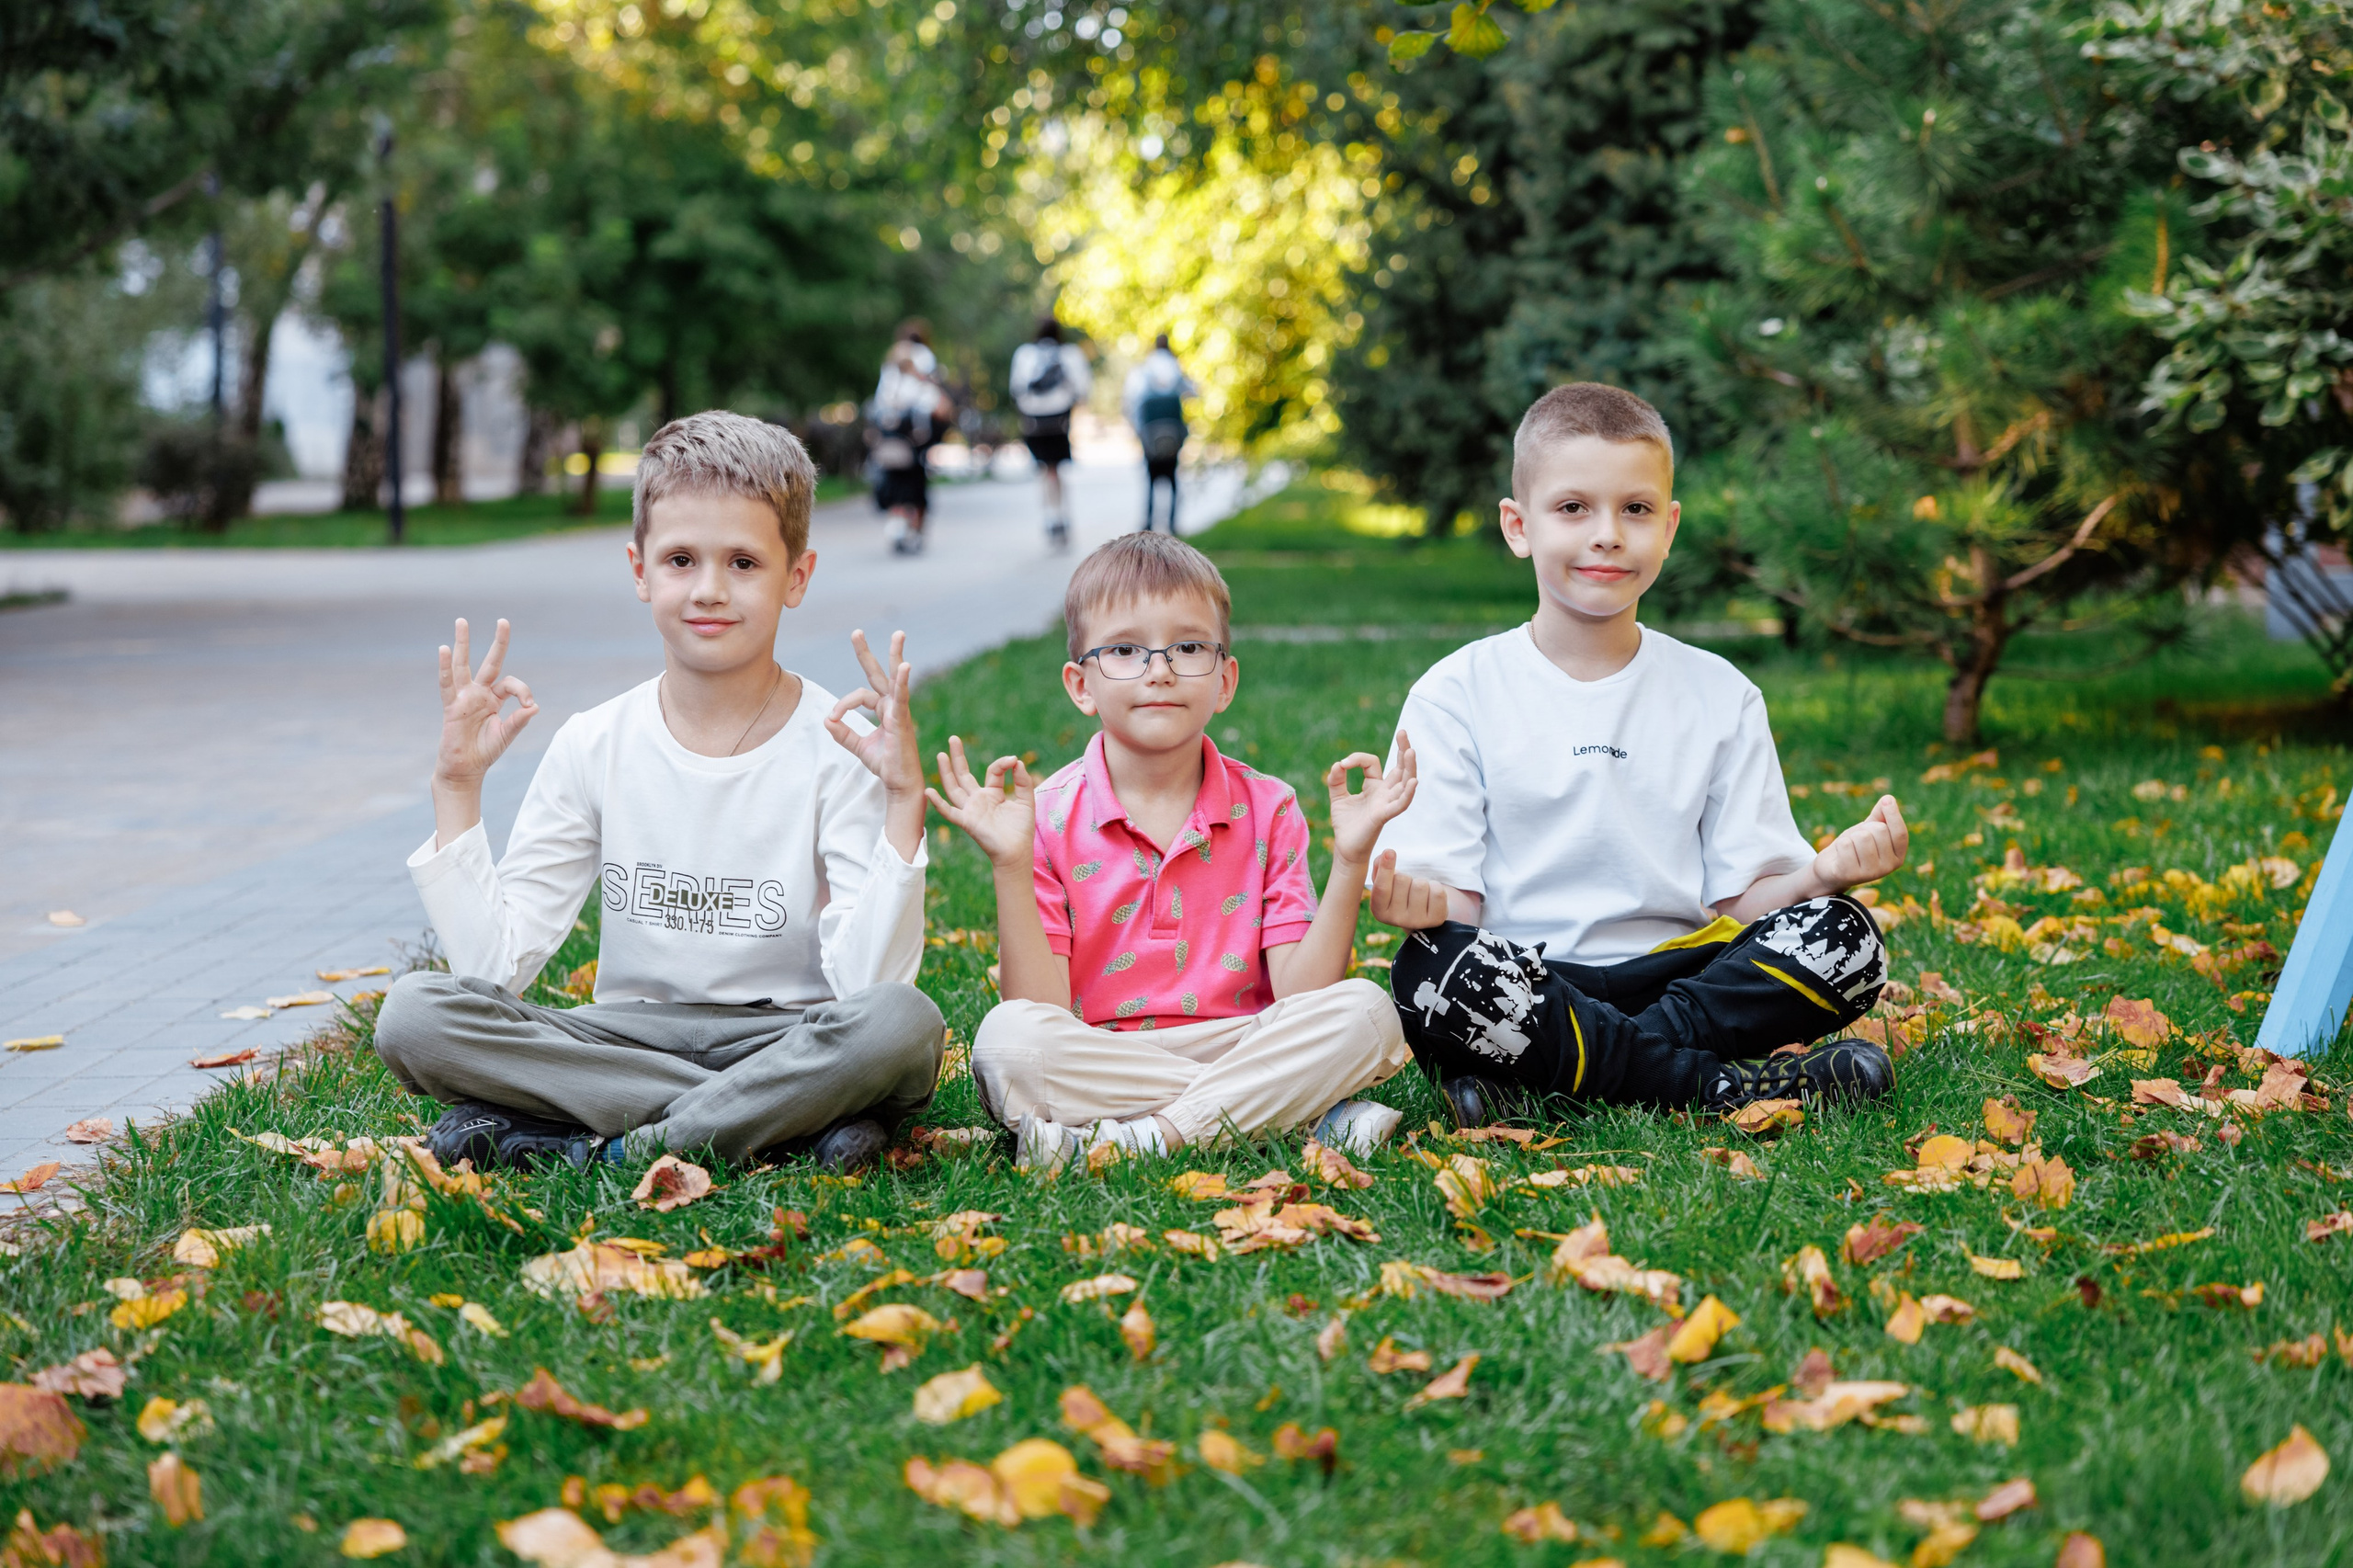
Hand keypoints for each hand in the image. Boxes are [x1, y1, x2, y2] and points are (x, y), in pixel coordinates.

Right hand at [435, 617, 536, 786]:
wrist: (465, 770)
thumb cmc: (485, 752)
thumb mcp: (506, 736)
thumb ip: (518, 722)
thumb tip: (535, 707)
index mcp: (495, 699)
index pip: (511, 684)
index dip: (523, 691)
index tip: (529, 706)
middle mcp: (480, 694)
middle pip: (490, 662)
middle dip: (498, 642)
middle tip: (503, 620)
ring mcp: (464, 697)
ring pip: (463, 665)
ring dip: (463, 643)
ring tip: (462, 621)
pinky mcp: (451, 706)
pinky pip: (447, 684)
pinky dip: (445, 667)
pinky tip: (443, 649)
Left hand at [826, 629, 921, 796]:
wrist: (899, 784)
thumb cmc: (885, 764)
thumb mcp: (858, 747)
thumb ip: (843, 733)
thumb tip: (826, 719)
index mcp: (883, 709)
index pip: (860, 695)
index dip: (842, 705)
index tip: (832, 719)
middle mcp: (892, 705)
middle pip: (878, 673)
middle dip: (866, 652)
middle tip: (856, 632)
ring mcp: (899, 710)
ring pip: (894, 678)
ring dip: (896, 655)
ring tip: (898, 634)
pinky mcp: (903, 720)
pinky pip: (902, 697)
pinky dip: (903, 681)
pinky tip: (905, 666)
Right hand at [924, 737, 1037, 869]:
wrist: (1017, 853)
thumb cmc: (1021, 830)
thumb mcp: (1026, 801)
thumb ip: (1022, 781)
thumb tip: (1016, 761)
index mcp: (992, 794)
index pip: (992, 771)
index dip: (1002, 764)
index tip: (1013, 760)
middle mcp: (978, 800)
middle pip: (963, 775)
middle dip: (958, 757)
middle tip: (953, 738)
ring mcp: (970, 810)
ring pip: (954, 788)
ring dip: (946, 772)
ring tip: (941, 755)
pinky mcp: (967, 822)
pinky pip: (950, 812)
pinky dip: (938, 803)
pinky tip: (929, 791)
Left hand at [1324, 730, 1417, 867]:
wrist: (1345, 847)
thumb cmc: (1346, 824)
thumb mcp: (1337, 797)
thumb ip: (1336, 779)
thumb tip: (1338, 763)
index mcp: (1375, 787)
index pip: (1373, 763)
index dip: (1357, 759)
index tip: (1342, 765)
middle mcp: (1385, 793)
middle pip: (1400, 768)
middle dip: (1403, 749)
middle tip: (1404, 732)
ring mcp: (1387, 804)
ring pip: (1405, 783)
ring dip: (1409, 767)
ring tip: (1411, 750)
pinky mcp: (1384, 816)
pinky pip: (1401, 804)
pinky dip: (1408, 794)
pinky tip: (1413, 781)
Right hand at [1368, 850, 1451, 929]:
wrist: (1421, 912)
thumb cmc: (1400, 893)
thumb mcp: (1385, 883)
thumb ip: (1379, 869)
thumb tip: (1383, 856)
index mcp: (1379, 910)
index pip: (1381, 887)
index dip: (1385, 868)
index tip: (1390, 851)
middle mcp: (1396, 919)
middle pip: (1402, 880)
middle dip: (1406, 876)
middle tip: (1407, 886)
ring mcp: (1416, 921)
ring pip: (1421, 885)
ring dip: (1421, 882)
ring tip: (1419, 892)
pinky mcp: (1435, 919)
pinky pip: (1437, 891)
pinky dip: (1435, 887)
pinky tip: (1430, 896)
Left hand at [1813, 794, 1909, 889]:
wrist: (1831, 870)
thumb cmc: (1854, 847)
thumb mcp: (1868, 830)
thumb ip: (1880, 816)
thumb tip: (1889, 798)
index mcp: (1897, 856)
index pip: (1900, 833)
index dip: (1894, 815)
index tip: (1887, 800)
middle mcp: (1888, 867)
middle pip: (1879, 830)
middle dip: (1864, 828)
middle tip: (1857, 841)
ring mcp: (1871, 873)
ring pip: (1862, 837)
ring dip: (1851, 837)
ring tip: (1849, 848)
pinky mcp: (1852, 875)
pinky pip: (1846, 845)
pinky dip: (1840, 845)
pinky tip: (1840, 855)